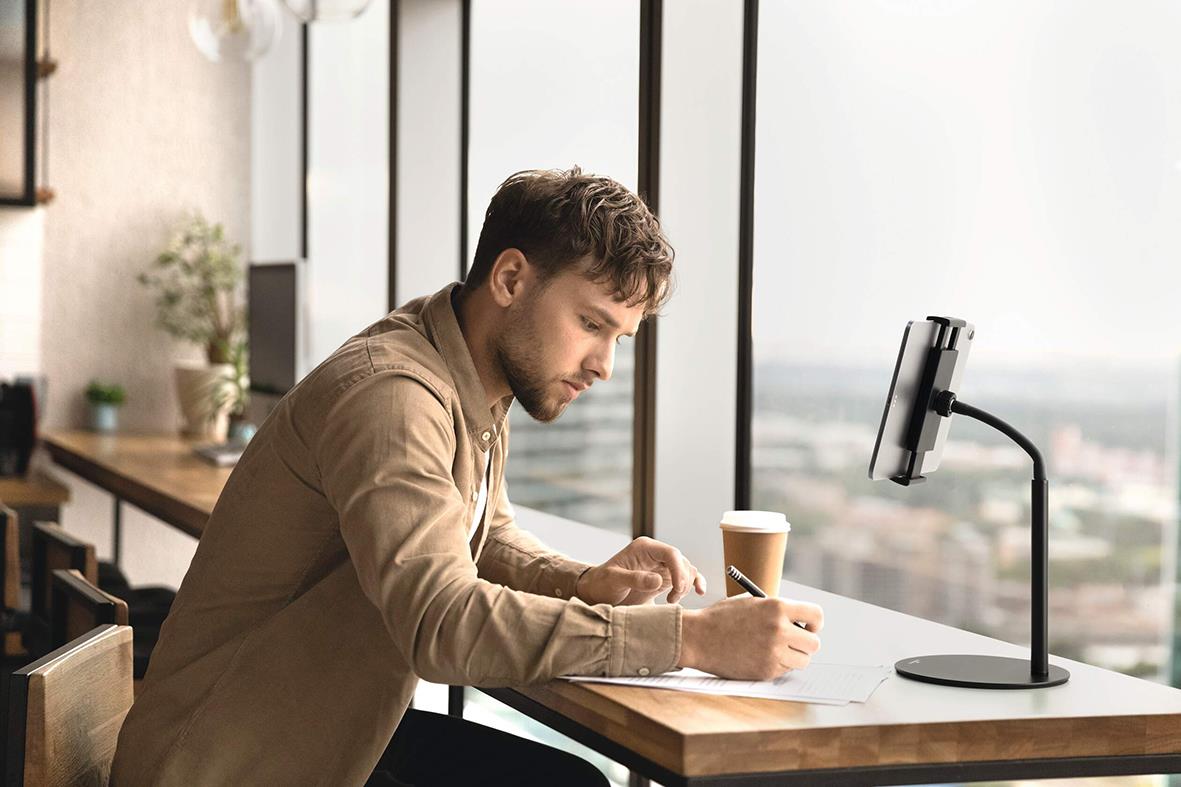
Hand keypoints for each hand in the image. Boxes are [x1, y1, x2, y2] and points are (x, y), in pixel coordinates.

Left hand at [575, 536, 707, 605]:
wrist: (598, 593)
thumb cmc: (602, 584)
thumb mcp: (614, 580)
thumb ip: (635, 579)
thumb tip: (659, 580)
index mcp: (644, 548)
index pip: (671, 553)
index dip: (679, 570)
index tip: (677, 589)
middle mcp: (655, 554)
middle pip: (681, 562)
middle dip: (682, 581)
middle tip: (672, 600)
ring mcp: (661, 565)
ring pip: (686, 570)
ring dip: (685, 586)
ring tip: (671, 601)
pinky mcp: (665, 577)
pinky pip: (685, 577)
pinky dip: (693, 583)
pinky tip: (699, 592)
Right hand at [678, 596, 823, 679]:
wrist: (698, 637)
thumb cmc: (722, 618)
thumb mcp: (751, 603)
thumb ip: (776, 611)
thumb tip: (798, 621)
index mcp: (777, 608)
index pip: (816, 615)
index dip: (815, 622)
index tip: (809, 626)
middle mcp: (779, 630)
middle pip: (814, 643)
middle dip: (805, 642)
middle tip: (793, 641)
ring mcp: (773, 653)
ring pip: (802, 660)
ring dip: (793, 656)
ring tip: (774, 650)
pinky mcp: (766, 672)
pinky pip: (784, 671)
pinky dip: (777, 666)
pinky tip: (759, 657)